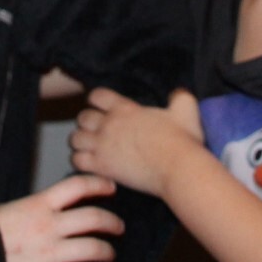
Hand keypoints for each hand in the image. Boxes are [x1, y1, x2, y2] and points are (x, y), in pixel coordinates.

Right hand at [0, 173, 121, 261]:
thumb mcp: (8, 212)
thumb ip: (31, 211)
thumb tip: (44, 208)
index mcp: (38, 204)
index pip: (78, 186)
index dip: (99, 184)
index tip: (111, 187)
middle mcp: (49, 225)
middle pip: (94, 217)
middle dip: (112, 222)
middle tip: (119, 227)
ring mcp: (49, 253)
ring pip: (93, 248)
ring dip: (106, 252)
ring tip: (109, 255)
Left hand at [69, 87, 203, 198]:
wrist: (178, 168)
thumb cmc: (182, 140)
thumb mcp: (186, 110)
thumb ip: (179, 97)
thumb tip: (178, 92)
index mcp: (125, 108)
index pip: (96, 96)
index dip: (97, 101)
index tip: (103, 108)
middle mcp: (109, 124)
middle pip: (82, 117)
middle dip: (87, 123)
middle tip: (97, 131)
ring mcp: (103, 145)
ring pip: (75, 139)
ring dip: (81, 142)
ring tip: (90, 148)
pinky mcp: (102, 167)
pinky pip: (76, 161)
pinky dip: (81, 162)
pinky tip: (92, 165)